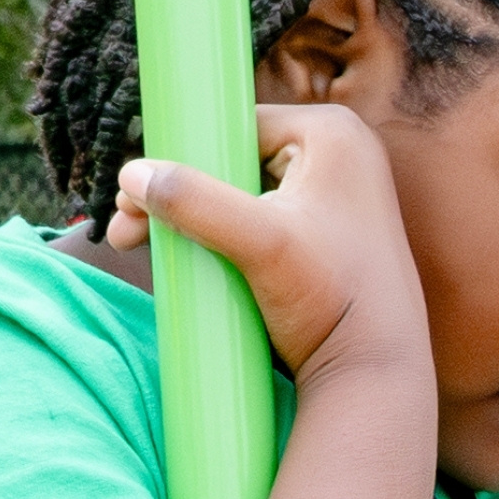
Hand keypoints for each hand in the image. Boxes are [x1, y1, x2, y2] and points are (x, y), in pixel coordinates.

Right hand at [111, 101, 423, 383]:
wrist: (375, 371)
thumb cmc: (334, 302)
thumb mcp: (261, 245)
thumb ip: (197, 204)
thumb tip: (131, 174)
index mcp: (332, 133)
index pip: (233, 127)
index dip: (179, 156)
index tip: (135, 192)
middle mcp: (338, 153)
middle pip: (230, 162)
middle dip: (172, 194)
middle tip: (123, 225)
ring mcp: (332, 194)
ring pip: (236, 194)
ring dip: (185, 216)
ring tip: (131, 241)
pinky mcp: (322, 233)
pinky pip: (254, 220)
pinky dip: (214, 234)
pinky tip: (173, 254)